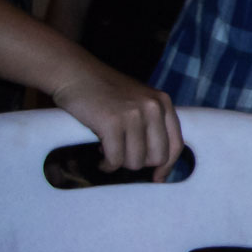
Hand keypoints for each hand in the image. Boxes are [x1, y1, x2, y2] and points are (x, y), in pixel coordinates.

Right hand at [51, 64, 183, 182]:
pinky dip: (106, 164)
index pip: (176, 144)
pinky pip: (116, 160)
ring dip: (120, 163)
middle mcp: (153, 108)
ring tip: (108, 151)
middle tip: (122, 155)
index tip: (157, 177)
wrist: (74, 73)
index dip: (167, 165)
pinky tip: (100, 156)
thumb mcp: (139, 101)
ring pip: (136, 162)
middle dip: (139, 163)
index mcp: (163, 103)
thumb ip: (153, 124)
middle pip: (157, 157)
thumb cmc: (104, 92)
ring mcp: (134, 115)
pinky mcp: (112, 123)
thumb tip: (161, 165)